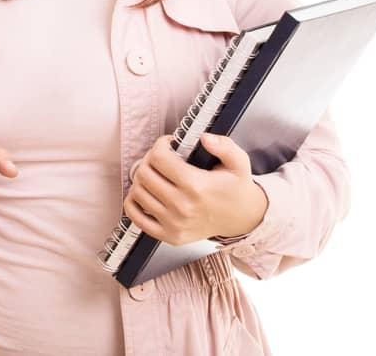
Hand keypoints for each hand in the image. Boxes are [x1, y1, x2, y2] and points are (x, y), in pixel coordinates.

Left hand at [123, 132, 266, 244]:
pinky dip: (133, 202)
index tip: (169, 144)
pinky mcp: (169, 236)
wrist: (241, 218)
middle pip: (144, 173)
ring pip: (137, 192)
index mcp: (196, 186)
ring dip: (141, 178)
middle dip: (149, 159)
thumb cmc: (236, 188)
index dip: (160, 145)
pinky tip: (146, 192)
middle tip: (160, 157)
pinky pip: (136, 217)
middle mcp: (182, 207)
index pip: (159, 158)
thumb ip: (224, 146)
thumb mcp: (238, 162)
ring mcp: (174, 224)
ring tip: (155, 174)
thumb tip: (204, 138)